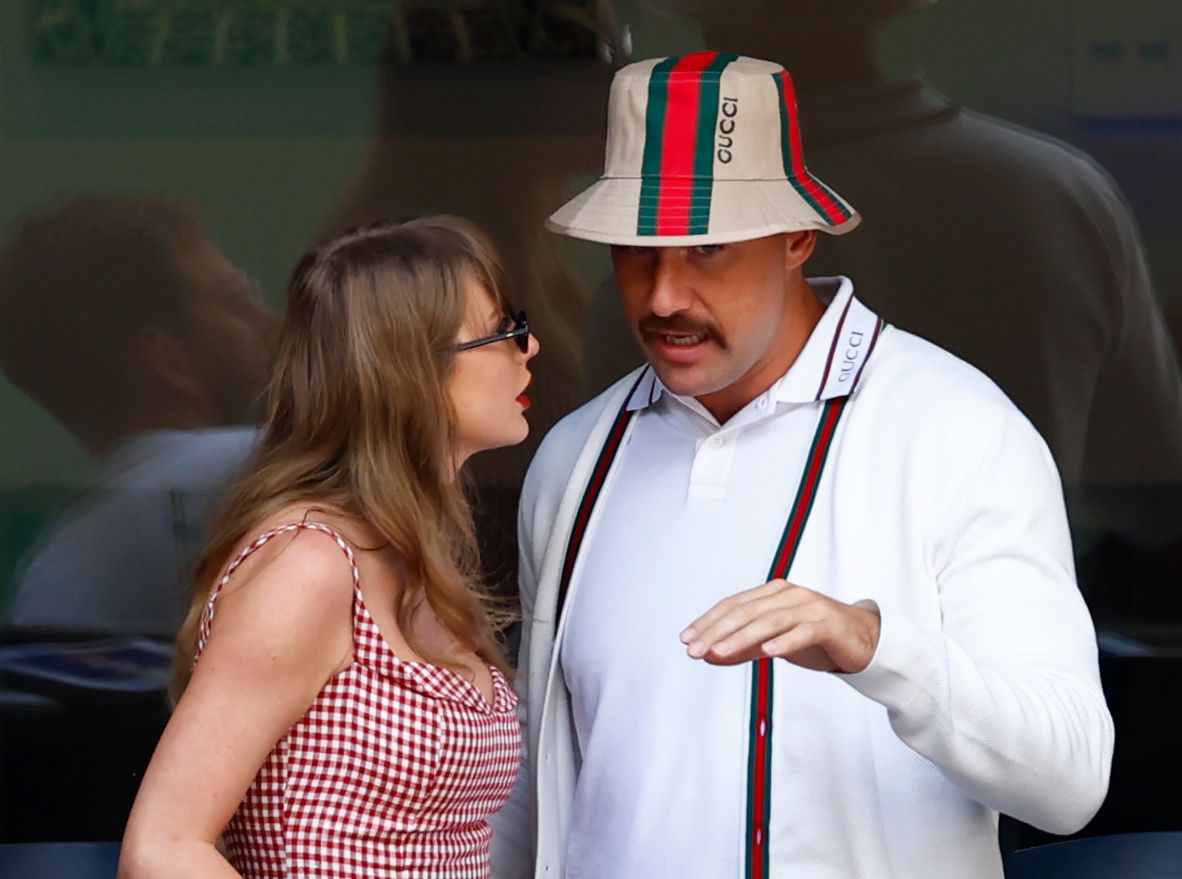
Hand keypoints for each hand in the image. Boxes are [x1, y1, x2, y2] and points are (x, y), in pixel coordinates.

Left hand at [680, 580, 880, 672]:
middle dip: (716, 631)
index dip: (708, 621)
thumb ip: (743, 647)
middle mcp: (788, 595)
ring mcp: (809, 607)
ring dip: (741, 638)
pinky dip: (784, 641)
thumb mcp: (773, 643)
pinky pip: (803, 632)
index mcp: (772, 593)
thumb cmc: (816, 638)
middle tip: (694, 649)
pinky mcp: (827, 624)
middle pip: (745, 612)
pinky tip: (767, 652)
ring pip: (769, 621)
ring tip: (719, 652)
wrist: (863, 640)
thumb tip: (708, 655)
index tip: (686, 638)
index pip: (733, 605)